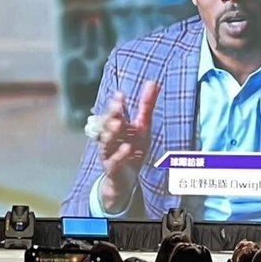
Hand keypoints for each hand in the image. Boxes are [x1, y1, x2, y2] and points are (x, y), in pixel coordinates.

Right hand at [97, 82, 160, 211]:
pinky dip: (119, 155)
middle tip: (117, 106)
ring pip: (106, 142)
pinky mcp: (113, 168)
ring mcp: (109, 154)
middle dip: (111, 115)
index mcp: (117, 127)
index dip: (116, 104)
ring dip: (112, 133)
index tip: (120, 95)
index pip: (114, 113)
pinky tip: (127, 148)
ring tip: (119, 124)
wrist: (126, 179)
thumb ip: (146, 105)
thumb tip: (154, 82)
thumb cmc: (133, 148)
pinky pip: (114, 161)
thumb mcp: (143, 127)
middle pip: (107, 125)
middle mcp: (110, 138)